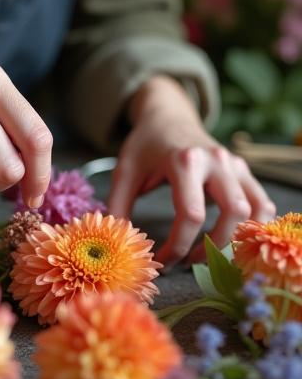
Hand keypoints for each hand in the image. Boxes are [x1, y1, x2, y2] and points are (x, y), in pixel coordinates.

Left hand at [106, 76, 275, 266]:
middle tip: (189, 262)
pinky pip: (262, 203)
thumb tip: (117, 244)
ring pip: (254, 210)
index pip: (191, 214)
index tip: (161, 261)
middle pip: (233, 213)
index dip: (178, 246)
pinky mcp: (243, 171)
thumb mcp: (124, 172)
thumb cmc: (145, 146)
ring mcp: (234, 164)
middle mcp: (216, 161)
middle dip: (213, 246)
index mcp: (185, 160)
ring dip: (235, 239)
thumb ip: (118, 207)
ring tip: (209, 253)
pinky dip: (254, 225)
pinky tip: (232, 238)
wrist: (168, 116)